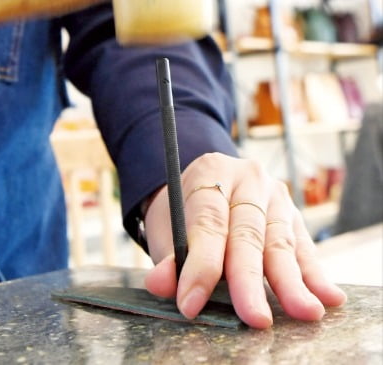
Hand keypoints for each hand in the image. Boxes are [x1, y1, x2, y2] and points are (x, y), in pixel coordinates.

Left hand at [143, 152, 346, 327]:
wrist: (204, 187)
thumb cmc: (183, 212)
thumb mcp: (166, 227)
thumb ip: (166, 258)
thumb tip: (161, 284)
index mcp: (211, 172)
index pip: (208, 222)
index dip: (201, 265)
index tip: (192, 303)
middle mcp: (248, 179)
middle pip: (248, 234)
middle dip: (249, 280)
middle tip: (255, 318)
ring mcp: (275, 195)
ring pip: (280, 243)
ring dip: (291, 282)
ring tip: (304, 311)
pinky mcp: (294, 215)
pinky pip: (303, 248)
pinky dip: (314, 275)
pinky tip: (328, 297)